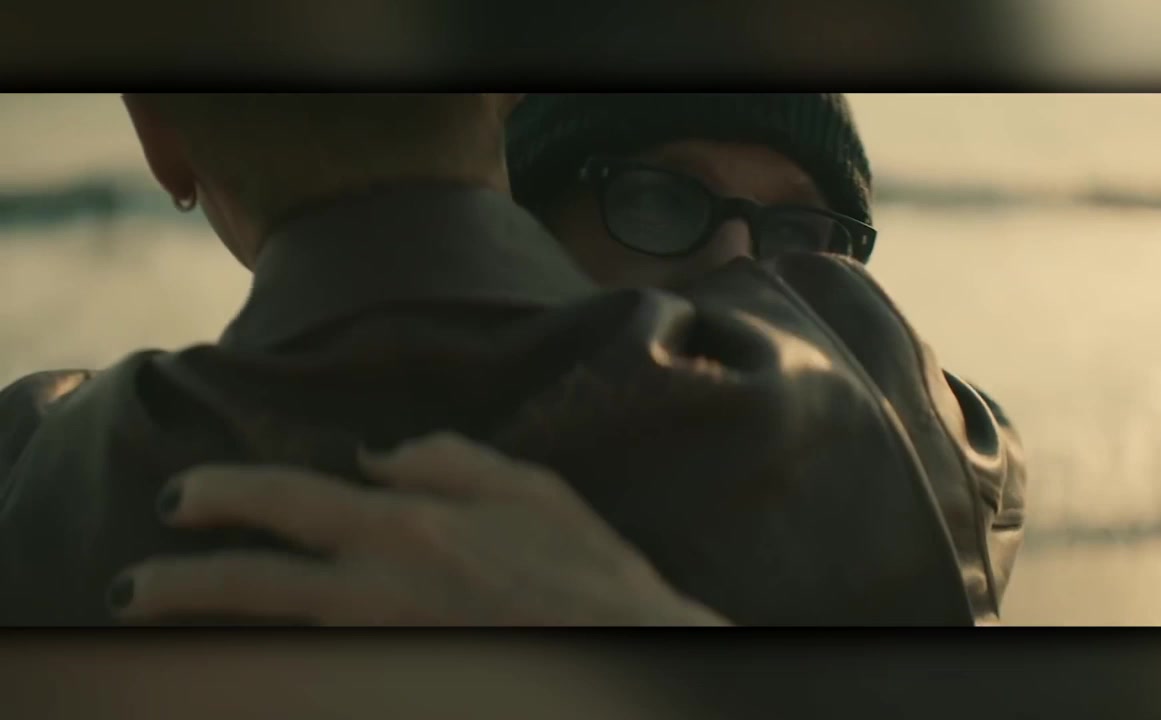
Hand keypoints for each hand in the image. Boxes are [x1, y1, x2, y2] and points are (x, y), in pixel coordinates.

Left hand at [107, 433, 730, 625]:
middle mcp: (378, 591)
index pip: (290, 503)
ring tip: (158, 636)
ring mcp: (380, 650)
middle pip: (251, 587)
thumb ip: (446, 459)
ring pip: (267, 643)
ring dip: (206, 639)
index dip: (224, 496)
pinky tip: (245, 669)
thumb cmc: (588, 572)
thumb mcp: (530, 488)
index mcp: (409, 528)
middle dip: (178, 585)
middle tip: (130, 589)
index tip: (180, 499)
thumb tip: (376, 455)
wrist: (631, 655)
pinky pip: (312, 679)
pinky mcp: (394, 685)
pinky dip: (267, 673)